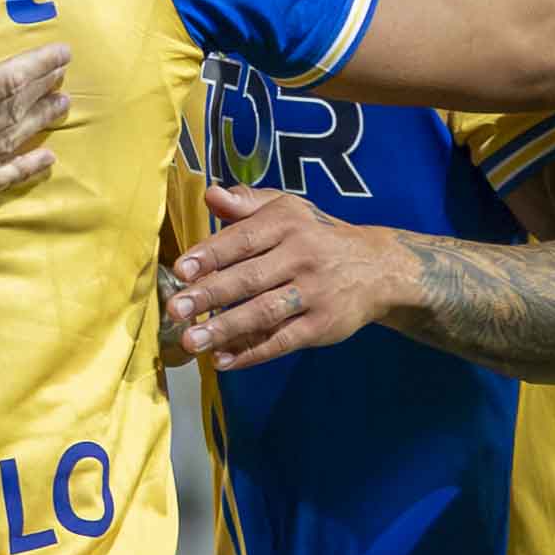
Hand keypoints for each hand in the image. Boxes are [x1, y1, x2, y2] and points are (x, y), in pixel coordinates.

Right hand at [0, 24, 69, 206]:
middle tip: (65, 75)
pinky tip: (44, 159)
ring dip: (40, 123)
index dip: (40, 65)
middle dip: (44, 89)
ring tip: (63, 106)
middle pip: (16, 111)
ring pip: (11, 143)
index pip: (11, 80)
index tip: (63, 53)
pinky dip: (22, 170)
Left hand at [165, 185, 412, 368]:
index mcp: (288, 224)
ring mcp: (314, 293)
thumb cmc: (316, 236)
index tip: (181, 269)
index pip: (243, 239)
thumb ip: (247, 204)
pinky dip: (252, 352)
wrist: (378, 268)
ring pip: (264, 312)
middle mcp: (302, 256)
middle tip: (175, 310)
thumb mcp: (288, 209)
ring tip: (192, 341)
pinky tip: (223, 360)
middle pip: (250, 278)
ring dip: (226, 328)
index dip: (211, 254)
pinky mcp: (323, 325)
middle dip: (210, 295)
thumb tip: (209, 194)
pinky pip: (283, 340)